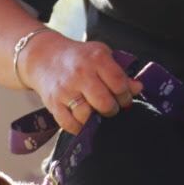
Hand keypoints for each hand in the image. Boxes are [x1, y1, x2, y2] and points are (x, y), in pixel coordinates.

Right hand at [19, 31, 142, 133]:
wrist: (45, 57)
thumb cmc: (78, 58)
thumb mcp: (101, 56)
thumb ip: (120, 73)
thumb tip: (138, 88)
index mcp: (96, 58)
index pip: (119, 83)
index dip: (125, 96)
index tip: (124, 99)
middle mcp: (80, 73)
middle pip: (104, 103)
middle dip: (112, 110)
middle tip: (110, 108)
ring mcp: (65, 89)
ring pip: (86, 116)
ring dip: (94, 120)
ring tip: (95, 114)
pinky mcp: (53, 103)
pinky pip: (69, 124)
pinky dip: (78, 128)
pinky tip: (82, 121)